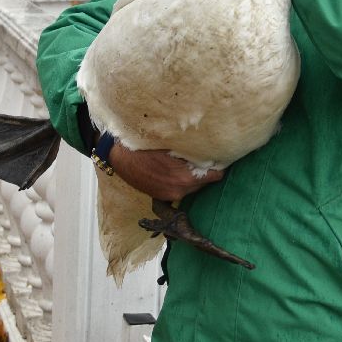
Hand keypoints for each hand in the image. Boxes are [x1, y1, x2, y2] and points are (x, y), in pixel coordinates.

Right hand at [109, 143, 223, 202]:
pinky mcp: (161, 197)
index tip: (221, 157)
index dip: (219, 165)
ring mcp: (170, 196)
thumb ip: (192, 150)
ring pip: (192, 187)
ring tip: (189, 163)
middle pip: (204, 182)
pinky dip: (181, 181)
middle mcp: (180, 190)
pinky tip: (176, 170)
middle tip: (206, 157)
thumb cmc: (146, 146)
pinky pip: (179, 190)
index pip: (215, 176)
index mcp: (185, 178)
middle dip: (206, 171)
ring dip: (193, 177)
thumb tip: (210, 147)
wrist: (120, 156)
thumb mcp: (172, 144)